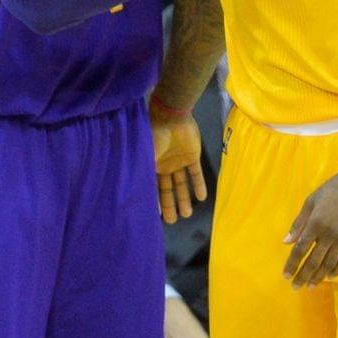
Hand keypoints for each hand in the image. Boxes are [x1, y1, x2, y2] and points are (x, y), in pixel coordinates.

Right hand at [152, 102, 206, 223]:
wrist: (171, 116)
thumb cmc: (155, 135)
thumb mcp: (146, 156)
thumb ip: (143, 173)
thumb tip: (135, 193)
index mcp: (153, 165)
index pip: (154, 187)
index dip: (155, 201)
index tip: (157, 217)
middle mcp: (165, 165)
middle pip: (168, 189)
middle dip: (170, 204)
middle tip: (173, 221)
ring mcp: (179, 161)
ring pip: (182, 184)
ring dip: (184, 198)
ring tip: (187, 214)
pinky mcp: (193, 156)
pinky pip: (196, 173)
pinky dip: (199, 184)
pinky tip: (202, 198)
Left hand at [283, 154, 337, 287]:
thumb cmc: (333, 189)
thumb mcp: (311, 201)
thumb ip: (299, 223)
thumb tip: (286, 242)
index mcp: (316, 222)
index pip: (300, 249)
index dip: (292, 264)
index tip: (286, 275)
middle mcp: (330, 233)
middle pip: (314, 260)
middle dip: (303, 276)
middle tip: (295, 287)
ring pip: (330, 263)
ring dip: (319, 277)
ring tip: (311, 286)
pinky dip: (337, 269)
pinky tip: (329, 276)